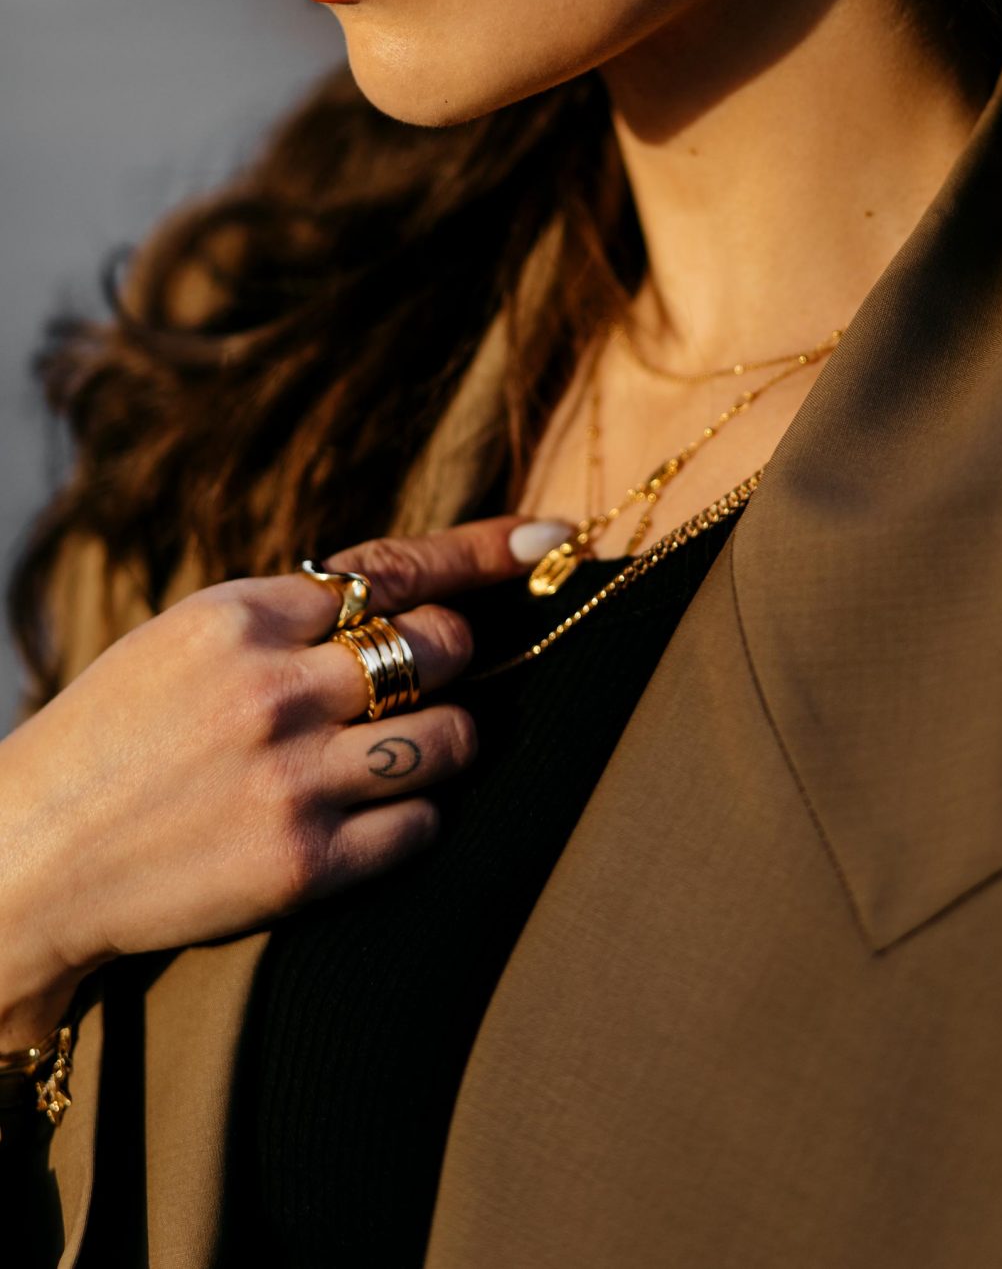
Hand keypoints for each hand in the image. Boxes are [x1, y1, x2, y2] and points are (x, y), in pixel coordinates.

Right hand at [0, 516, 547, 1037]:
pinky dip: (415, 816)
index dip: (483, 550)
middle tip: (421, 676)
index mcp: (240, 618)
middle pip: (442, 646)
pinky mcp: (303, 865)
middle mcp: (273, 689)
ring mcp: (292, 779)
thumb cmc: (111, 740)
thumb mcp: (184, 642)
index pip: (394, 568)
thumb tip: (400, 597)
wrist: (28, 863)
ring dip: (449, 737)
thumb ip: (286, 619)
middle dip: (450, 656)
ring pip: (453, 736)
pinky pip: (423, 824)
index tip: (550, 536)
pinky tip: (369, 815)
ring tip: (404, 747)